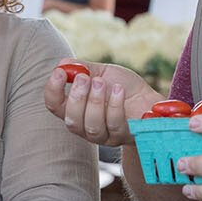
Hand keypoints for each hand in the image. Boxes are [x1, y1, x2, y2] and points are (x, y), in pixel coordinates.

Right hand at [44, 63, 158, 147]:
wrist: (148, 99)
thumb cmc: (123, 87)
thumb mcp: (102, 72)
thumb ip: (83, 67)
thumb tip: (62, 64)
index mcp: (75, 109)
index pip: (54, 106)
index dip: (53, 90)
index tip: (60, 73)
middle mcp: (85, 126)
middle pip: (71, 120)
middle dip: (76, 97)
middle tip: (85, 78)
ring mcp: (104, 135)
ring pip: (92, 126)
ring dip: (95, 102)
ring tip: (102, 83)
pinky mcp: (123, 136)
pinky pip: (114, 124)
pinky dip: (114, 104)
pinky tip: (118, 89)